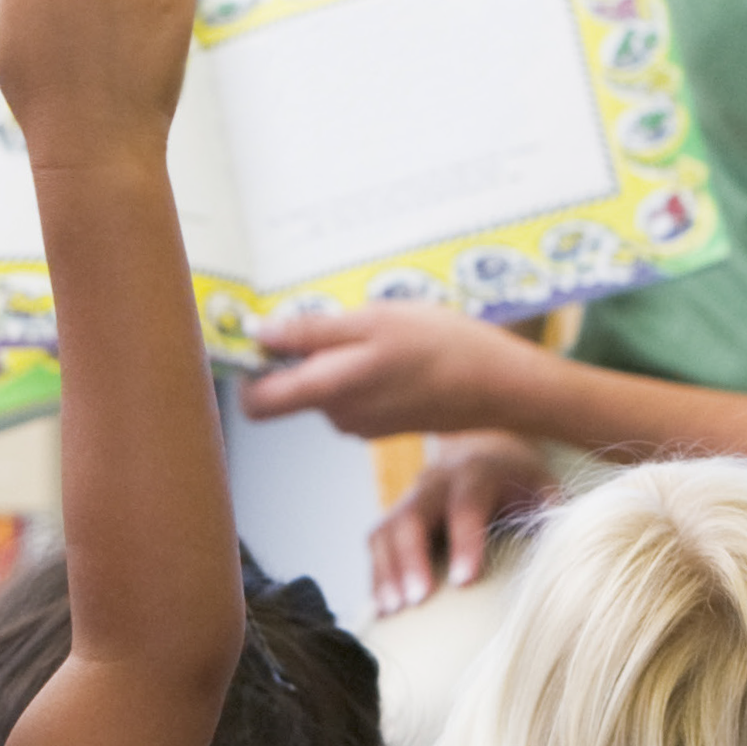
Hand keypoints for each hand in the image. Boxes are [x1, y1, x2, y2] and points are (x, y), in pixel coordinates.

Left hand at [241, 301, 539, 437]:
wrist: (498, 386)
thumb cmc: (440, 345)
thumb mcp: (374, 322)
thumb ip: (311, 332)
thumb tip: (259, 335)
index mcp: (327, 390)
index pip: (256, 403)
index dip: (248, 373)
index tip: (255, 341)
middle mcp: (335, 415)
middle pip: (290, 389)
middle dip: (299, 356)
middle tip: (330, 321)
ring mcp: (358, 423)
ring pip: (325, 387)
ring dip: (338, 358)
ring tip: (379, 333)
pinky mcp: (380, 423)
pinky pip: (353, 393)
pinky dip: (363, 370)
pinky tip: (397, 353)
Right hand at [368, 430, 557, 615]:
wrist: (482, 454)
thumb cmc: (518, 483)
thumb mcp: (542, 486)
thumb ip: (551, 512)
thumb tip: (565, 545)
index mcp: (476, 474)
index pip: (465, 507)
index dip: (463, 542)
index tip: (465, 581)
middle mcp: (434, 484)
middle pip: (411, 518)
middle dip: (411, 559)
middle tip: (417, 599)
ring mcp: (408, 500)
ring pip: (384, 532)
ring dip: (386, 572)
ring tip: (393, 609)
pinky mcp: (392, 519)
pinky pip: (375, 546)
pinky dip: (376, 577)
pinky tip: (383, 608)